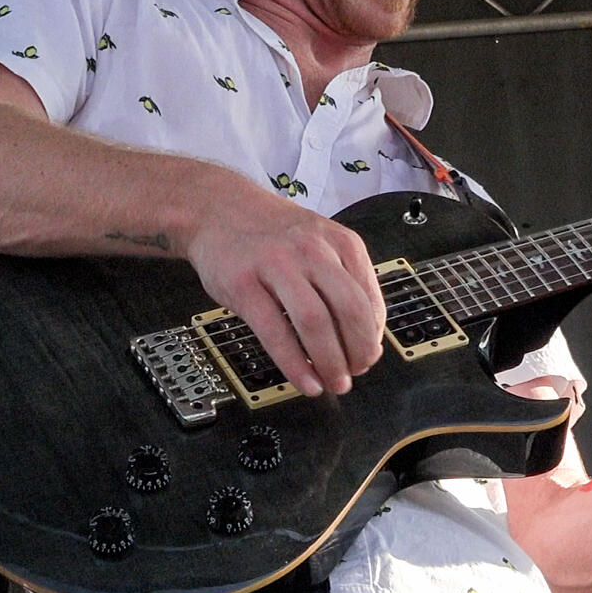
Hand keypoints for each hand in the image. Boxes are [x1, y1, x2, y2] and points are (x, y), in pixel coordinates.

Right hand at [184, 188, 385, 396]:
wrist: (218, 209)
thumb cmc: (273, 235)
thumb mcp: (320, 245)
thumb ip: (344, 285)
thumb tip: (367, 340)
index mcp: (340, 242)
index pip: (369, 299)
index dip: (373, 337)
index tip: (368, 357)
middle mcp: (313, 250)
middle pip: (349, 310)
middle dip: (358, 352)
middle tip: (354, 374)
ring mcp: (277, 265)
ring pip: (315, 322)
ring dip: (330, 362)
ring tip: (334, 383)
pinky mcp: (244, 284)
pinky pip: (275, 332)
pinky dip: (295, 364)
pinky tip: (305, 381)